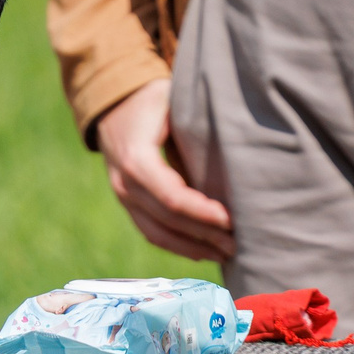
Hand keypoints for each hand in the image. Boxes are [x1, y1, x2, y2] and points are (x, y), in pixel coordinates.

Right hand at [97, 79, 234, 261]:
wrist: (114, 103)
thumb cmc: (152, 100)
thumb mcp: (172, 103)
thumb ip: (196, 129)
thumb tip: (236, 155)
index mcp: (135, 158)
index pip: (171, 197)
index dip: (201, 213)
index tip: (231, 219)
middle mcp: (124, 183)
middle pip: (167, 220)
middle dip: (204, 235)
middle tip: (239, 242)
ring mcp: (122, 196)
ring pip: (157, 234)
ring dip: (193, 247)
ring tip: (226, 252)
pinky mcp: (128, 203)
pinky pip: (151, 232)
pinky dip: (178, 245)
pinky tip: (204, 251)